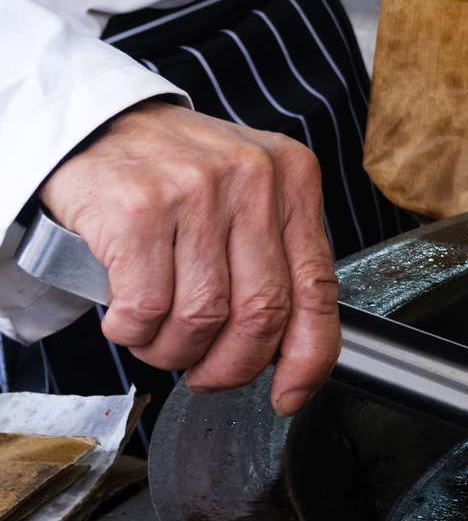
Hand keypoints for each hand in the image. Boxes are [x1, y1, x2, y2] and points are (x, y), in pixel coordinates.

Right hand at [39, 101, 338, 415]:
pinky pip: (147, 306)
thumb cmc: (178, 176)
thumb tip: (294, 357)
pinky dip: (135, 332)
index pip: (318, 289)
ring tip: (160, 342)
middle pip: (262, 313)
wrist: (96, 126)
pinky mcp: (138, 206)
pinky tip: (128, 322)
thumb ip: (277, 264)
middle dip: (232, 365)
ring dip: (176, 351)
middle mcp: (254, 178)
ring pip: (203, 317)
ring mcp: (196, 189)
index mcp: (294, 180)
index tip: (290, 394)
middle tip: (206, 374)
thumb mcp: (248, 201)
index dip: (308, 358)